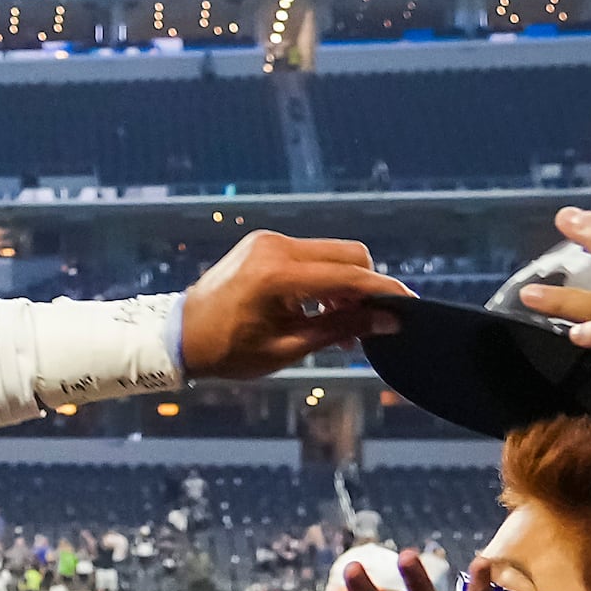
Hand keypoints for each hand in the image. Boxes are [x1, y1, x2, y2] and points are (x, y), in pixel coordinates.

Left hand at [178, 230, 412, 379]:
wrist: (180, 335)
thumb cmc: (227, 350)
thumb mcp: (288, 348)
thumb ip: (341, 330)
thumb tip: (388, 322)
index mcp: (278, 275)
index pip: (348, 277)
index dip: (383, 292)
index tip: (410, 307)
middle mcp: (275, 247)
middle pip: (349, 254)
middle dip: (366, 287)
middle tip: (367, 324)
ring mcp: (269, 240)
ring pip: (333, 253)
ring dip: (345, 285)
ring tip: (338, 326)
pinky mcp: (264, 243)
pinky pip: (311, 255)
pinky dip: (324, 279)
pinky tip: (318, 310)